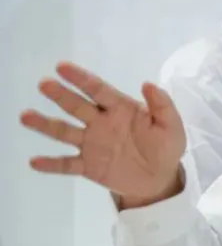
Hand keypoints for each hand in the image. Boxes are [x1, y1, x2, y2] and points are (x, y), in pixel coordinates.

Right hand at [20, 62, 186, 205]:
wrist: (160, 179)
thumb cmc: (165, 147)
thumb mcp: (171, 126)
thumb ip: (162, 105)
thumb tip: (147, 83)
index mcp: (120, 109)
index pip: (98, 90)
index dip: (81, 78)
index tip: (62, 66)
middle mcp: (100, 123)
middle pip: (77, 106)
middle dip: (61, 95)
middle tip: (44, 84)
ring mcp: (91, 144)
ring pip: (65, 132)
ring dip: (45, 124)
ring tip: (25, 116)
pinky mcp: (88, 166)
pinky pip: (67, 164)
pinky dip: (51, 164)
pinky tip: (35, 162)